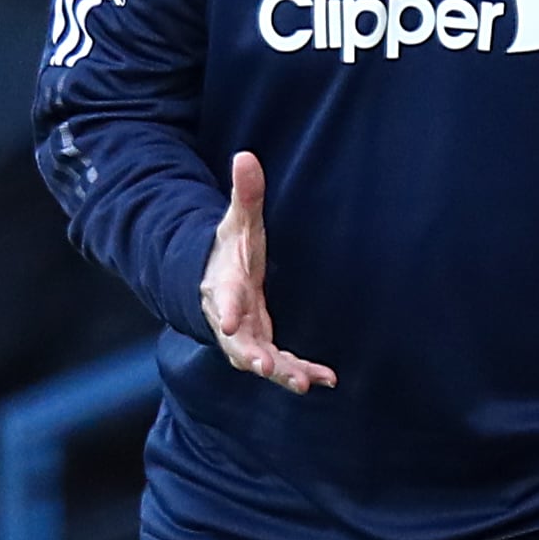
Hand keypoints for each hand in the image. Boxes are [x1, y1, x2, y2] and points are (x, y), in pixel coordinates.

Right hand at [200, 151, 337, 394]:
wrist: (212, 281)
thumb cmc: (228, 250)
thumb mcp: (237, 221)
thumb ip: (244, 194)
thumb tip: (245, 155)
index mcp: (221, 286)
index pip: (219, 297)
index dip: (223, 308)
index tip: (227, 319)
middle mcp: (229, 318)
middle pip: (235, 341)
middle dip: (250, 355)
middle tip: (264, 367)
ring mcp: (244, 337)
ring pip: (258, 360)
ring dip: (279, 373)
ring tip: (304, 384)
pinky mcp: (262, 346)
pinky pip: (280, 364)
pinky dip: (300, 373)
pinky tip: (326, 380)